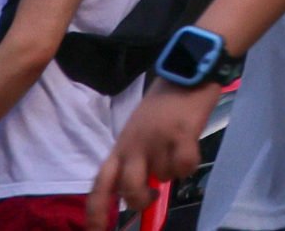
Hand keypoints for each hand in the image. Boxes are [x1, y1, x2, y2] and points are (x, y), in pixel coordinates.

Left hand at [94, 82, 213, 228]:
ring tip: (177, 146)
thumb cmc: (163, 103)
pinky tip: (190, 146)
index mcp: (120, 146)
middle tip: (153, 195)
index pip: (100, 184)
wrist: (186, 72)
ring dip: (173, 169)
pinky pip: (184, 167)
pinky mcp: (180, 134)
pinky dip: (189, 164)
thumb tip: (145, 188)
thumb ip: (136, 158)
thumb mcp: (139, 131)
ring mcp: (156, 140)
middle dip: (141, 200)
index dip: (95, 212)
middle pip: (128, 189)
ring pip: (163, 178)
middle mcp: (134, 146)